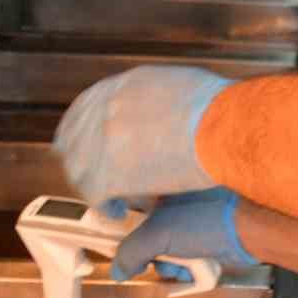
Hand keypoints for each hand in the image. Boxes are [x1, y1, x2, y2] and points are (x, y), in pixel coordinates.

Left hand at [53, 65, 231, 205]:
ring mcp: (101, 142)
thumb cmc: (217, 107)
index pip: (86, 107)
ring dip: (93, 186)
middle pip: (73, 139)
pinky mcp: (108, 175)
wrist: (224, 127)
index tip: (90, 144)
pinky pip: (96, 197)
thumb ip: (154, 96)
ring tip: (110, 199)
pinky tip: (118, 213)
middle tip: (96, 175)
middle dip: (82, 159)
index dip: (84, 130)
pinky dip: (106, 208)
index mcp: (121, 87)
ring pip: (80, 170)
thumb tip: (158, 110)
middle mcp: (104, 111)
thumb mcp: (177, 84)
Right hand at [111, 188, 256, 281]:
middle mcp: (172, 205)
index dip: (114, 223)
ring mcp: (190, 223)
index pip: (125, 204)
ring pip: (164, 252)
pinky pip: (183, 258)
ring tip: (183, 266)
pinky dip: (186, 268)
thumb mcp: (159, 234)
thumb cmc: (204, 222)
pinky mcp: (203, 240)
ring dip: (170, 265)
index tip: (108, 241)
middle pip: (143, 236)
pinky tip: (195, 271)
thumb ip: (131, 252)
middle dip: (148, 255)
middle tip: (152, 261)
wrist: (252, 230)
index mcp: (158, 192)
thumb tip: (116, 271)